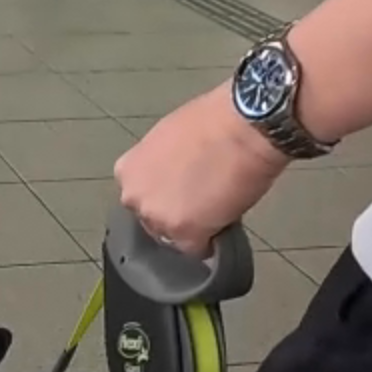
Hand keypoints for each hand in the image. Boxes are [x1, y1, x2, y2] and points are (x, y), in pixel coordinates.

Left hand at [114, 84, 289, 256]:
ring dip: (193, 229)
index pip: (141, 196)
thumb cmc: (212, 120)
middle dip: (175, 213)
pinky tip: (225, 222)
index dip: (165, 195)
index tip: (183, 189)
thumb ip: (160, 165)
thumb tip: (173, 179)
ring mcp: (158, 219)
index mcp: (128, 171)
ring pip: (174, 237)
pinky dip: (211, 242)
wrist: (243, 126)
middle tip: (203, 197)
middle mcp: (135, 198)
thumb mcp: (168, 138)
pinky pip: (197, 250)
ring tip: (218, 207)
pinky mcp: (186, 235)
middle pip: (153, 220)